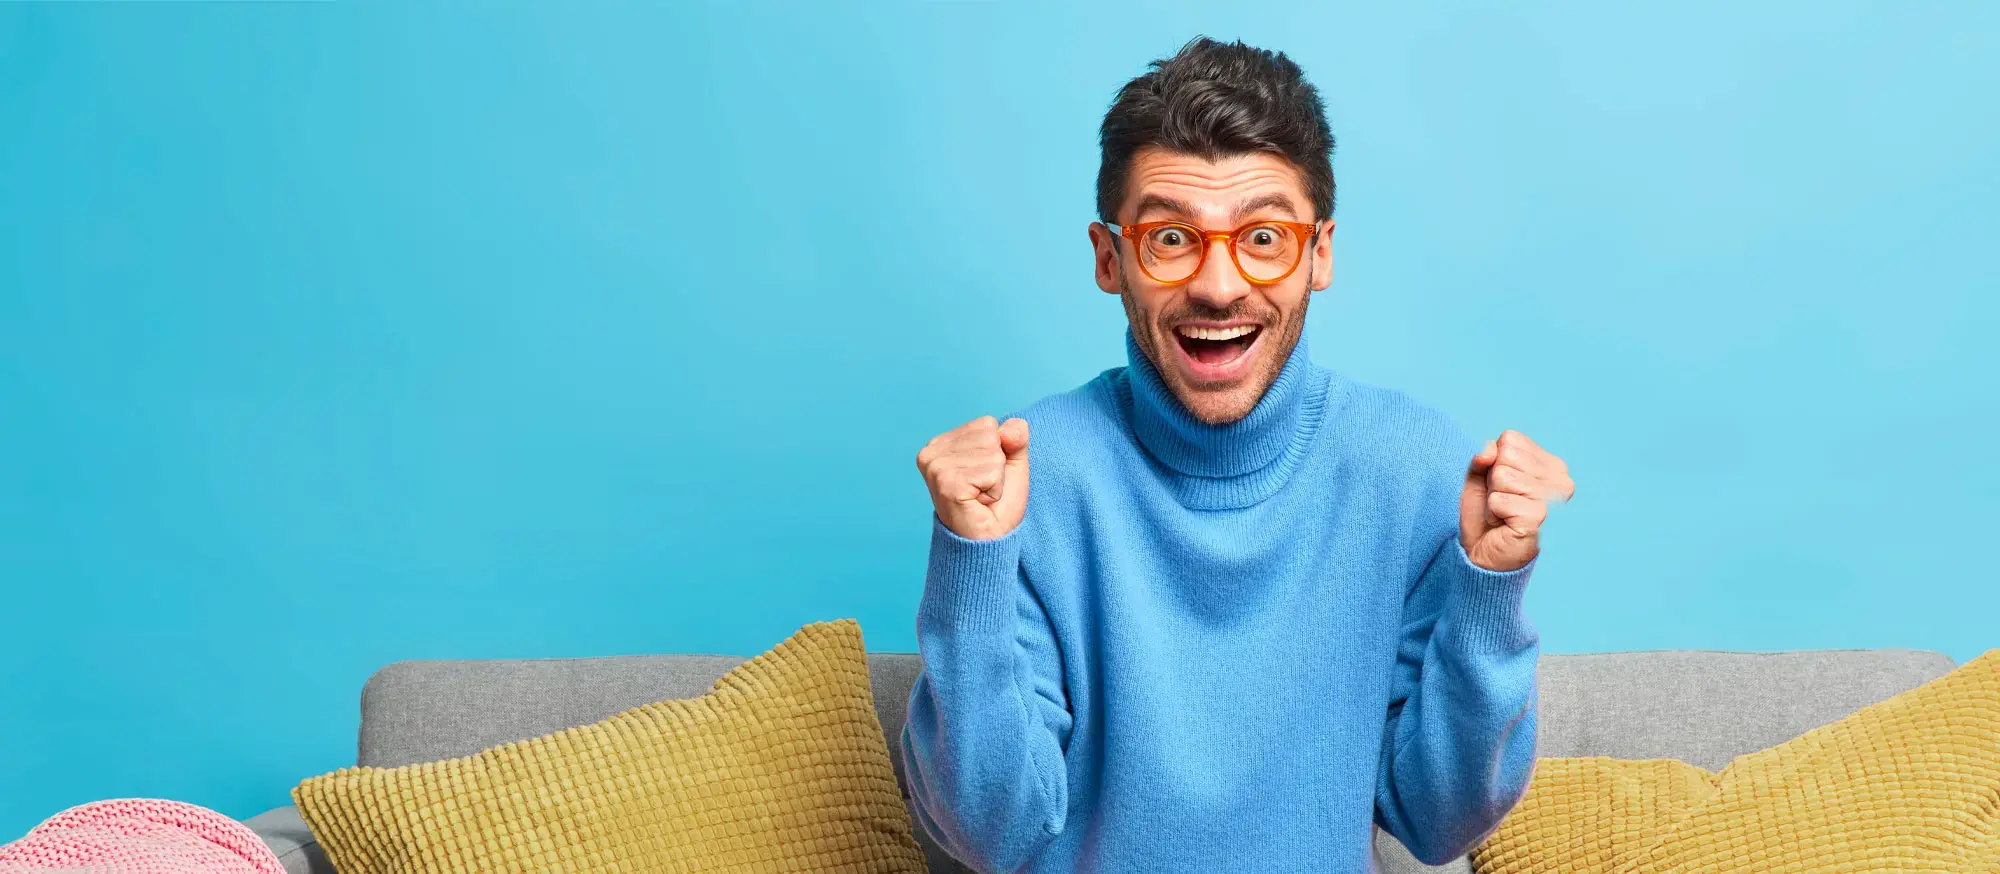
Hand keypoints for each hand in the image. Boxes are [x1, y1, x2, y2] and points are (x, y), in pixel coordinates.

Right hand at [917, 415, 1029, 540]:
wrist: (986, 545)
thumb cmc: (996, 508)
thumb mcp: (1011, 465)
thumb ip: (1015, 438)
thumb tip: (1011, 429)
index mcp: (942, 443)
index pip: (988, 424)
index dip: (998, 452)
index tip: (983, 478)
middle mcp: (933, 451)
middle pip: (991, 436)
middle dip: (997, 466)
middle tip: (982, 490)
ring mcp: (937, 467)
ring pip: (993, 453)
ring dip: (997, 480)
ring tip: (980, 498)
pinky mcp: (946, 482)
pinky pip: (992, 472)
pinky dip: (995, 490)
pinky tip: (978, 503)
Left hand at [1460, 429, 1573, 571]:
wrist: (1485, 554)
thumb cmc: (1487, 515)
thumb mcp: (1480, 477)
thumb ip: (1484, 456)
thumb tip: (1488, 451)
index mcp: (1551, 465)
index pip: (1511, 439)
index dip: (1494, 462)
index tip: (1503, 486)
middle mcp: (1560, 479)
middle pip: (1506, 454)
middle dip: (1493, 479)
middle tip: (1502, 501)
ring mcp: (1554, 499)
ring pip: (1502, 475)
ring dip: (1493, 497)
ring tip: (1503, 513)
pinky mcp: (1541, 517)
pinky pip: (1500, 499)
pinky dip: (1493, 512)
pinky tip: (1505, 524)